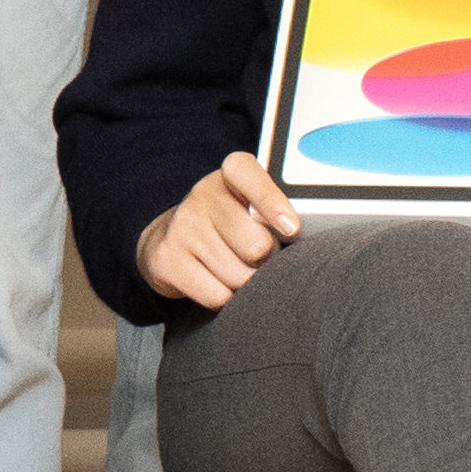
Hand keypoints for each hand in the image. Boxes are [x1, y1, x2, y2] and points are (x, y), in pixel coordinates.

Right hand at [132, 150, 306, 315]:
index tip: (292, 229)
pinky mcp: (167, 259)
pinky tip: (219, 281)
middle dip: (268, 260)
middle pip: (255, 244)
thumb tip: (302, 241)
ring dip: (247, 283)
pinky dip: (225, 298)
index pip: (248, 174)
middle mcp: (203, 194)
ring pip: (238, 275)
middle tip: (263, 258)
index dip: (272, 202)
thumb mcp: (253, 203)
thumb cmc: (231, 222)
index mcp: (232, 173)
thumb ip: (280, 213)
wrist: (172, 237)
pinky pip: (216, 295)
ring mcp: (182, 226)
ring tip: (238, 268)